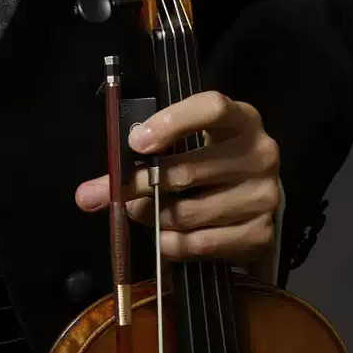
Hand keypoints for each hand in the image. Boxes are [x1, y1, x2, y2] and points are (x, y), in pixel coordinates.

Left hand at [74, 90, 281, 269]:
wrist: (253, 196)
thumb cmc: (208, 161)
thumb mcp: (184, 145)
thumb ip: (138, 160)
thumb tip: (87, 195)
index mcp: (242, 120)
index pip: (211, 108)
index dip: (171, 123)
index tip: (136, 143)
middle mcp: (260, 154)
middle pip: (188, 170)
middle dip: (141, 184)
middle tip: (117, 193)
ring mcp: (265, 195)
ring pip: (188, 213)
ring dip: (154, 217)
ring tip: (141, 212)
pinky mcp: (261, 232)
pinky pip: (201, 244)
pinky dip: (172, 244)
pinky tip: (163, 237)